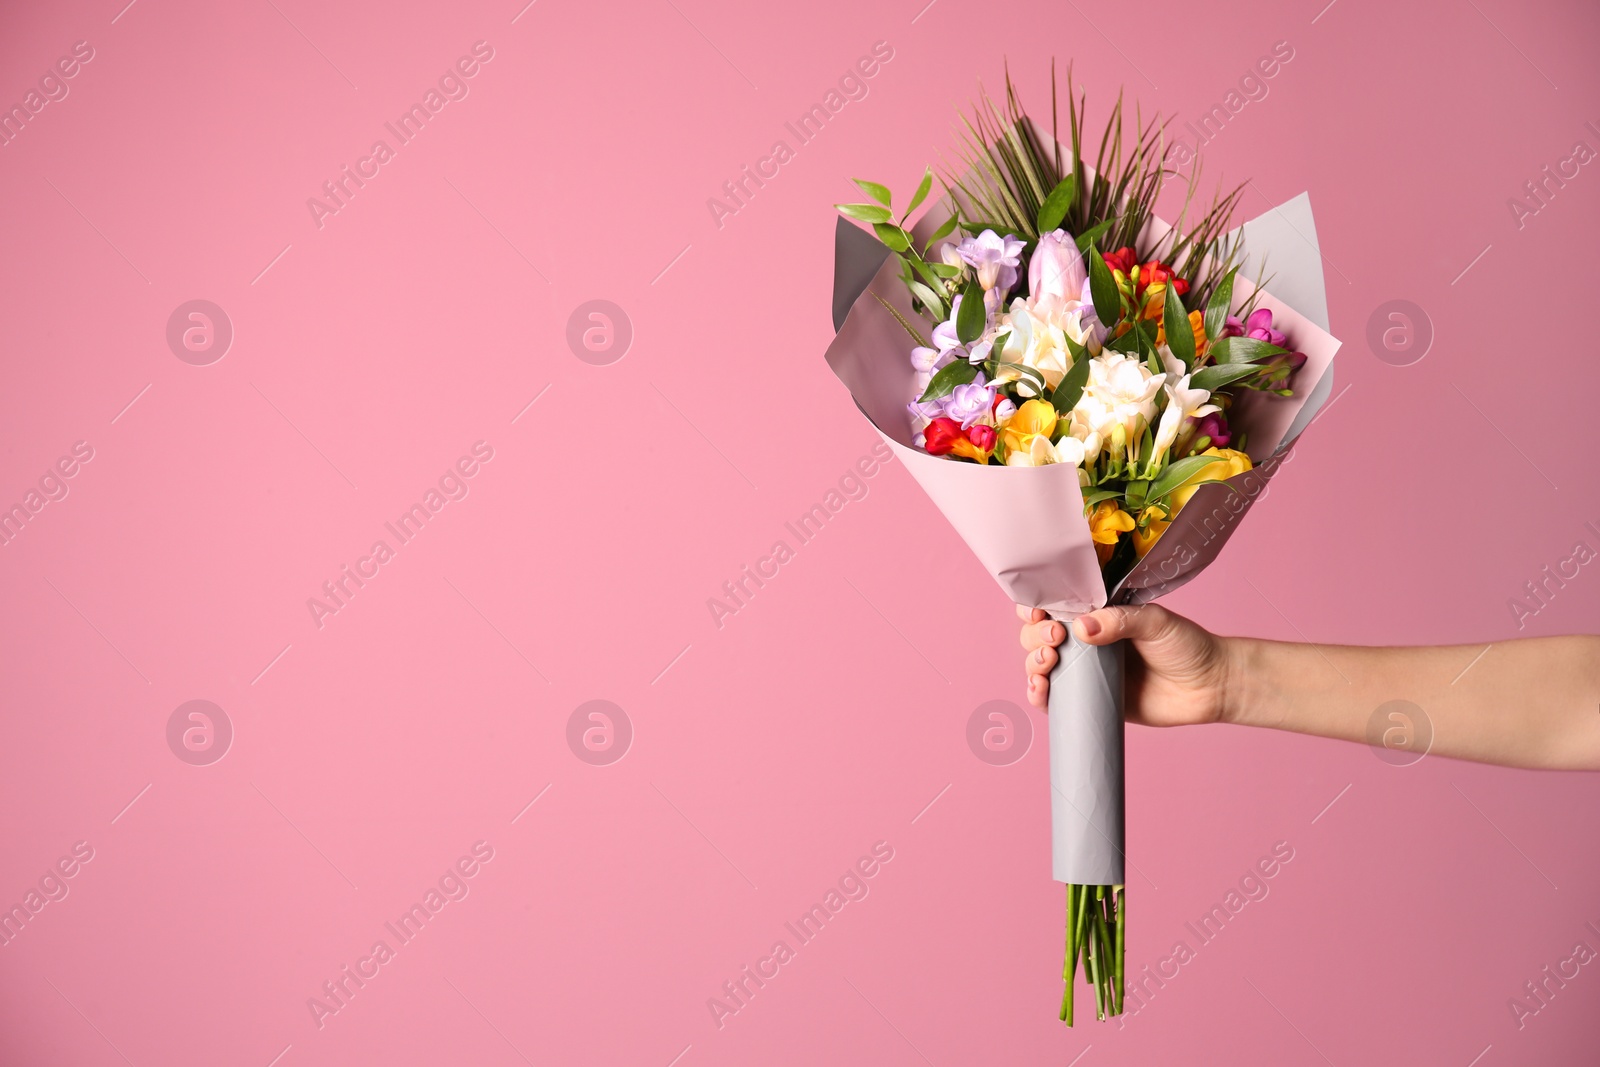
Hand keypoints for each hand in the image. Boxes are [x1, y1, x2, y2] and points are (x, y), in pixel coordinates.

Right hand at [1017, 603, 1231, 726]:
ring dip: (1032, 662)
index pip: (1054, 604)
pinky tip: (1040, 689)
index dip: (1037, 605)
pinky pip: (1053, 699)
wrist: (1209, 687)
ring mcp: (1083, 672)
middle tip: (1056, 638)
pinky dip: (1038, 694)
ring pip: (1038, 665)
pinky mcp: (1088, 701)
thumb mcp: (1155, 622)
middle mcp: (1084, 641)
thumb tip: (1081, 627)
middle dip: (1035, 635)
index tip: (1039, 610)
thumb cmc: (1186, 645)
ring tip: (1049, 662)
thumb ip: (1120, 620)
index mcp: (1097, 614)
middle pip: (1037, 634)